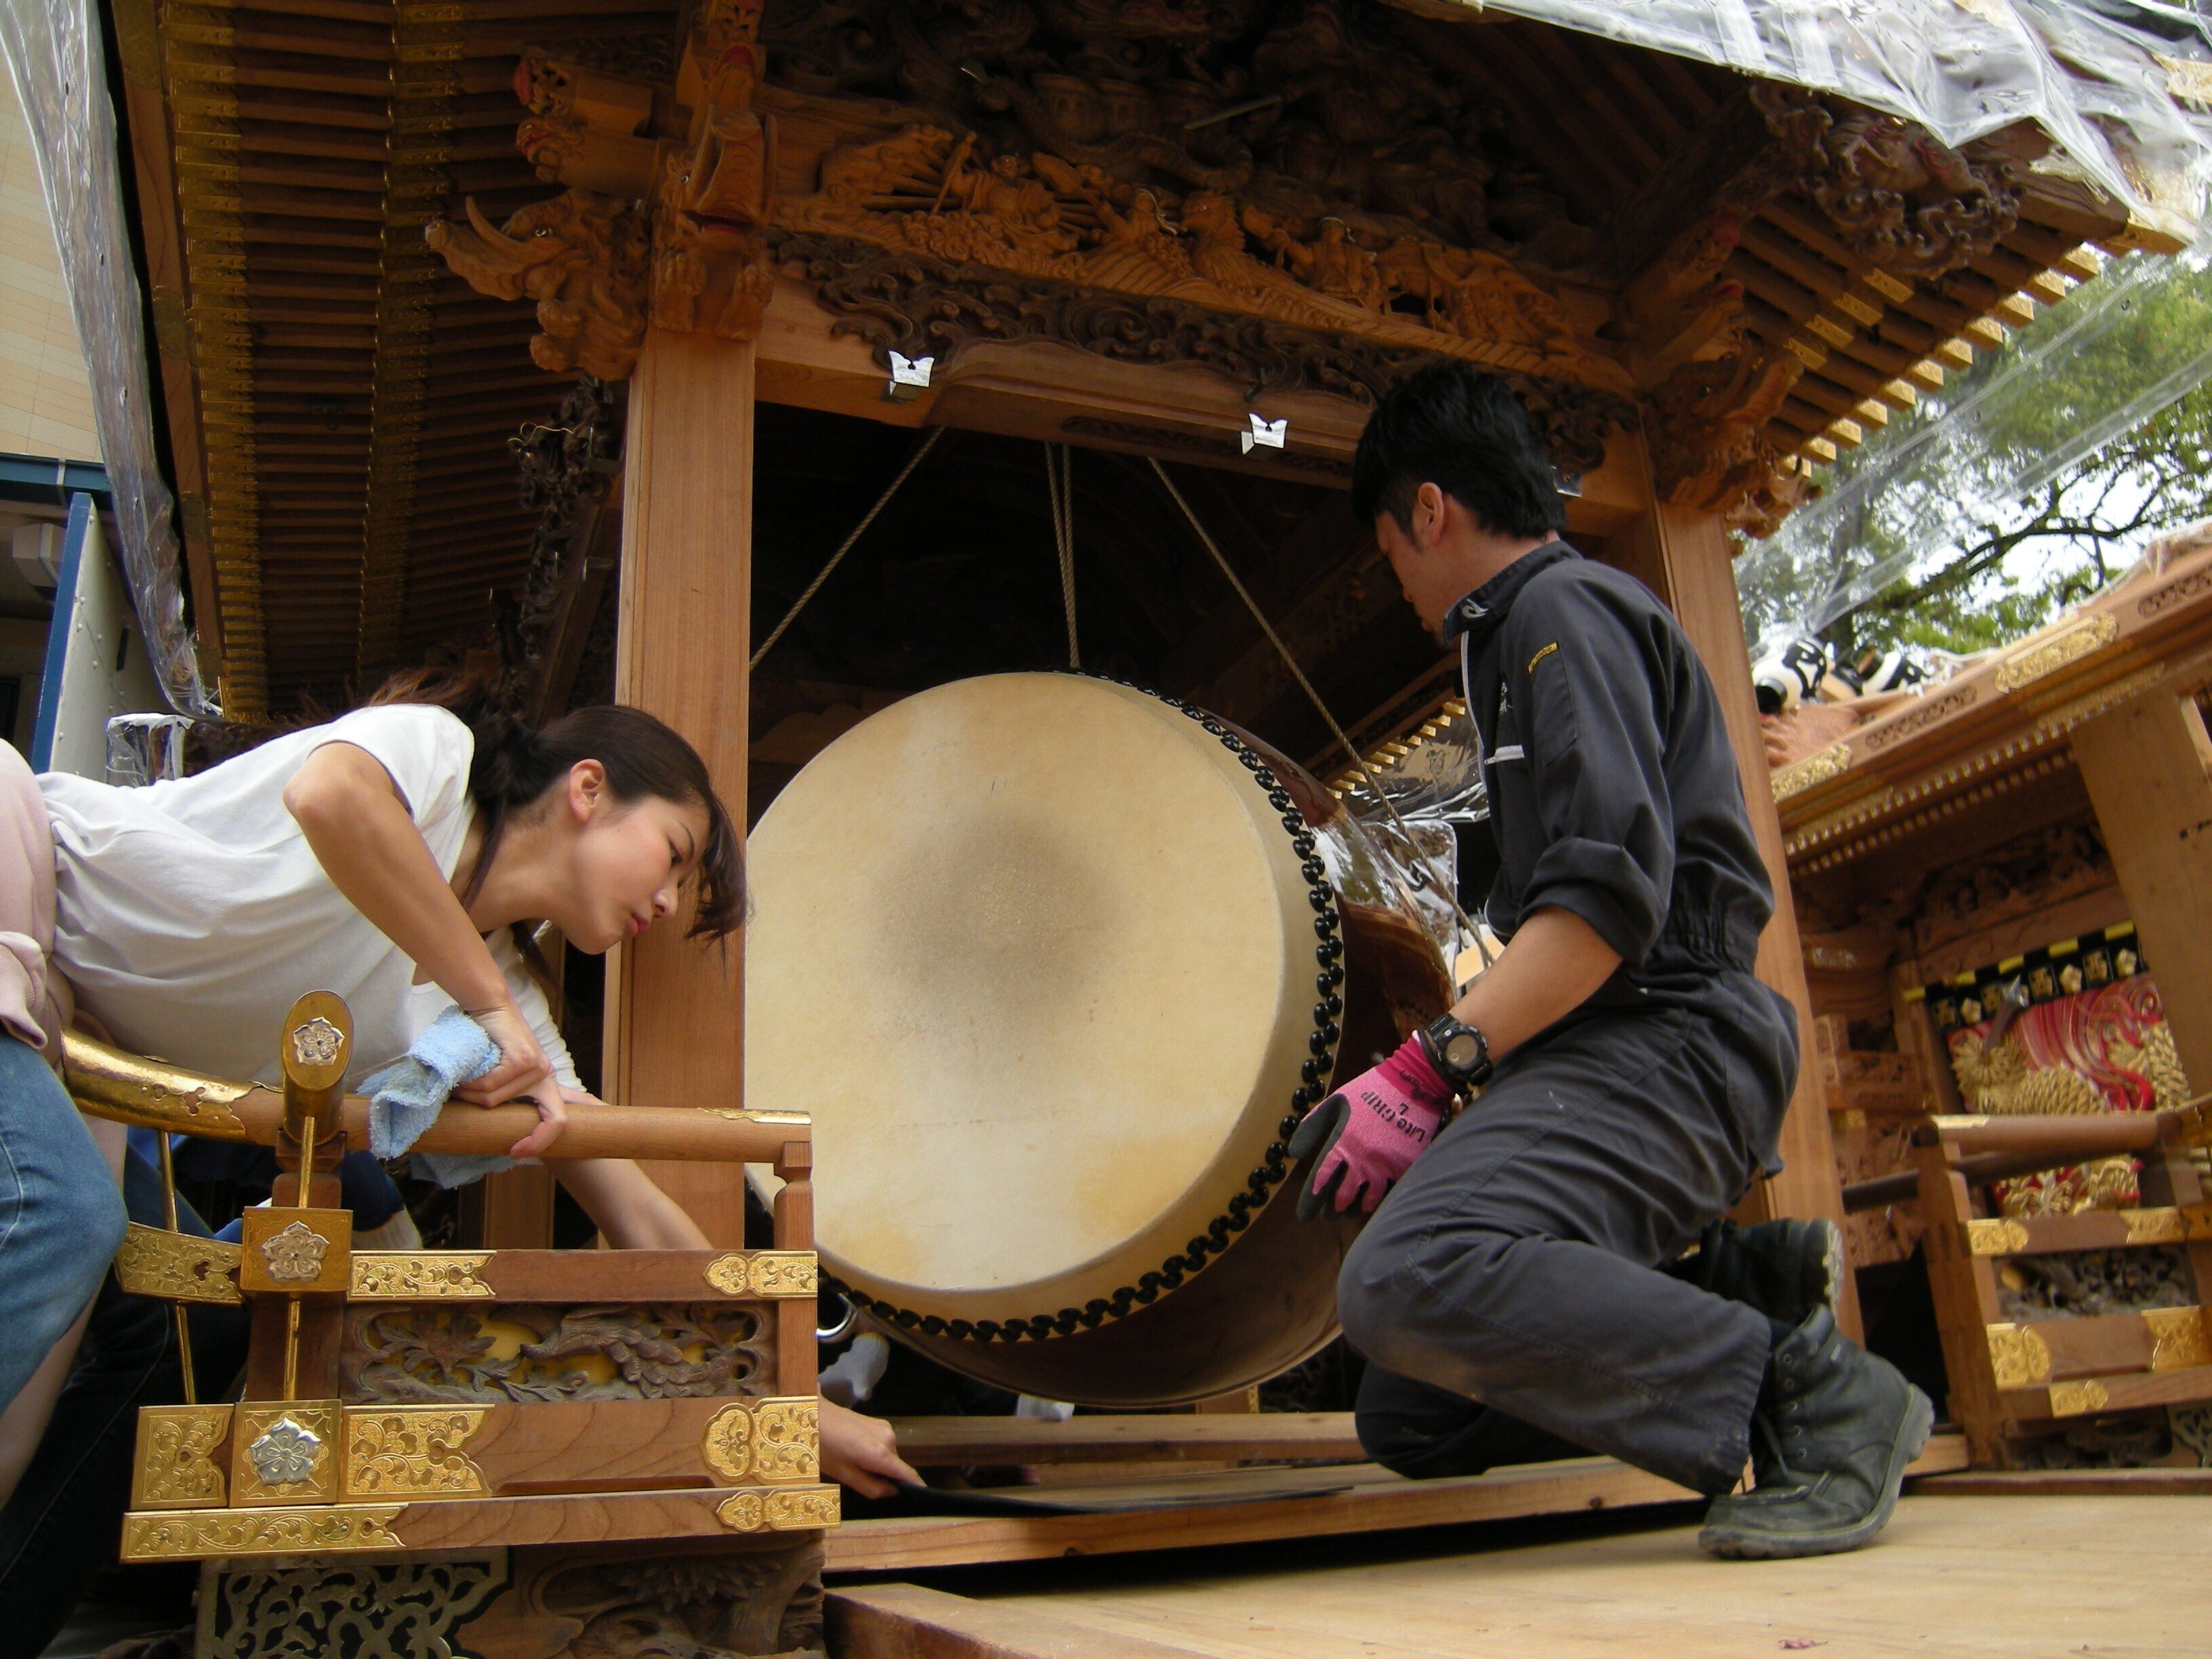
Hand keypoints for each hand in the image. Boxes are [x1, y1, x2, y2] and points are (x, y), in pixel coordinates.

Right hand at [452, 1000, 567, 1156]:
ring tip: (459, 1083)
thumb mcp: (499, 1073)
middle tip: (503, 1142)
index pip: (560, 1119)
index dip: (543, 1140)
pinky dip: (469, 1083)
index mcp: (544, 1083)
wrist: (489, 1006)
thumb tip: (485, 1128)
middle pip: (542, 1119)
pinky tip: (461, 1075)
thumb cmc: (489, 1041)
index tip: (517, 1153)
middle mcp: (545, 1075)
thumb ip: (500, 1094)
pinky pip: (489, 1085)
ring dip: (470, 1095)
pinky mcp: (522, 1058)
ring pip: (495, 1101)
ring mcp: (537, 1067)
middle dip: (521, 1134)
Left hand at [820, 1399, 920, 1498]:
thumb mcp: (844, 1475)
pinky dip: (874, 1452)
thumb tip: (892, 1491)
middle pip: (896, 1467)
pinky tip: (854, 1448)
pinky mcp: (879, 1422)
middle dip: (883, 1476)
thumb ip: (871, 1487)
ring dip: (876, 1464)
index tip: (919, 1497)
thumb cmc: (825, 1448)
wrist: (813, 1414)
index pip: (909, 1474)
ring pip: (888, 1456)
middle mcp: (890, 1439)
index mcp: (882, 1454)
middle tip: (859, 1478)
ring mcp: (886, 1428)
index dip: (916, 1487)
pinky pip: (883, 1445)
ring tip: (852, 1460)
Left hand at [1286, 1034, 1451, 1221]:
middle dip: (1333, 1209)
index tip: (1304, 1216)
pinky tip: (1374, 1202)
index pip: (1321, 1179)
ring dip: (1357, 1208)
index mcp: (1342, 1142)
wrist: (1412, 1084)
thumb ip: (1312, 1127)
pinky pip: (1390, 1192)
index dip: (1311, 1200)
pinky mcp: (1406, 1167)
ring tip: (1351, 1212)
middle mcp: (1362, 1159)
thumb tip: (1292, 1154)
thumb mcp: (1335, 1102)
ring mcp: (1385, 1165)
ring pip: (1368, 1200)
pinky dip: (1380, 1199)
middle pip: (1343, 1195)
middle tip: (1329, 1215)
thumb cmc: (1369, 1090)